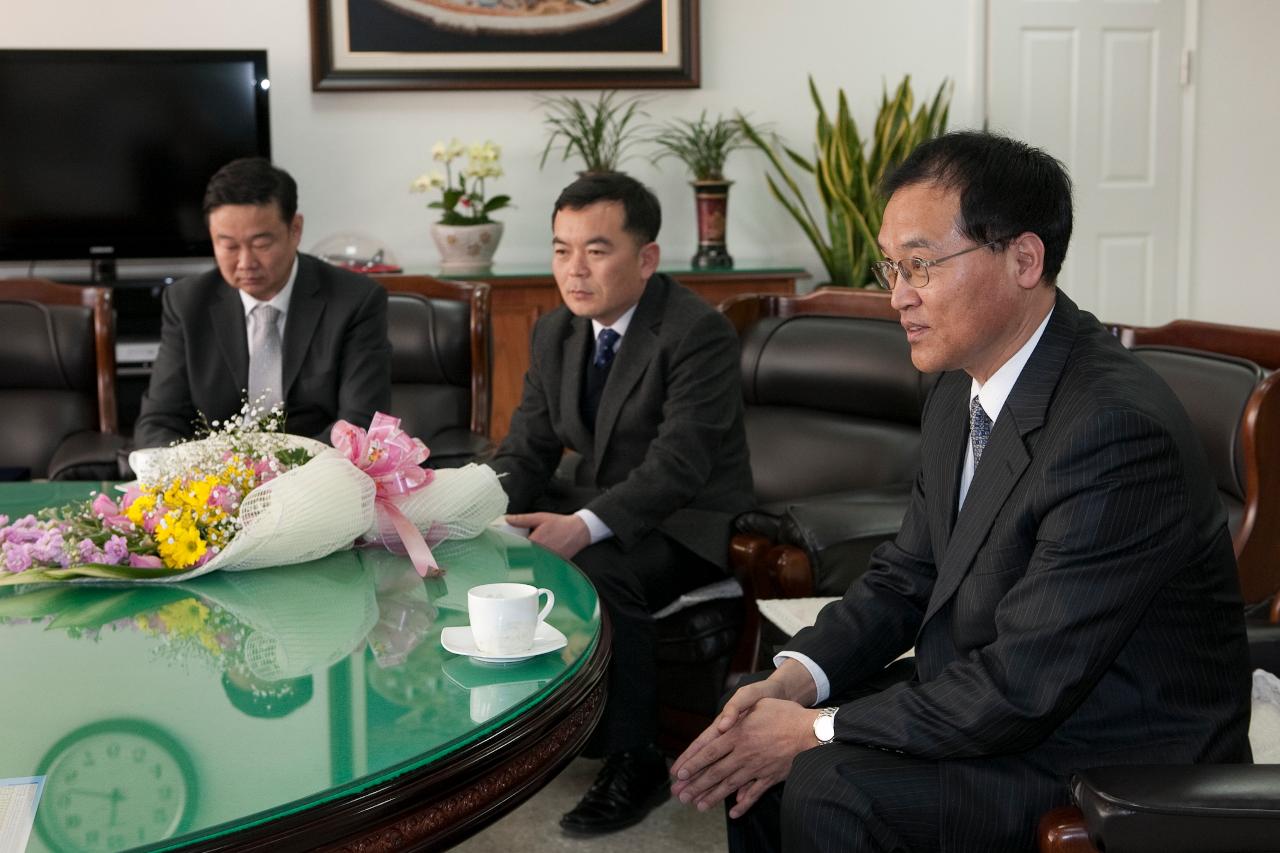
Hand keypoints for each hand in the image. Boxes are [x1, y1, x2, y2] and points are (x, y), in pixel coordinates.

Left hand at [505, 512, 589, 559]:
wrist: (578, 531)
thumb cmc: (561, 524)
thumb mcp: (539, 517)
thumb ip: (522, 519)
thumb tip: (509, 519)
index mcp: (535, 541)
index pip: (517, 549)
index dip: (510, 550)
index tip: (504, 549)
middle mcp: (541, 553)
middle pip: (522, 558)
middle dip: (516, 556)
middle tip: (511, 555)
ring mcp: (548, 559)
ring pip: (531, 564)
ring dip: (526, 561)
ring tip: (521, 559)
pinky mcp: (553, 563)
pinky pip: (541, 565)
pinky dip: (536, 563)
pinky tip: (534, 559)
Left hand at [670, 679, 816, 817]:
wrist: (811, 731)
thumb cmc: (785, 713)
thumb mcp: (757, 703)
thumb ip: (736, 712)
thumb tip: (722, 726)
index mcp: (738, 734)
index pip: (710, 752)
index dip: (694, 763)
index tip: (680, 774)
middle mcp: (744, 753)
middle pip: (715, 772)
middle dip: (696, 785)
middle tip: (681, 795)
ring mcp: (757, 768)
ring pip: (730, 785)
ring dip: (712, 796)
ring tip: (698, 805)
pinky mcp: (770, 777)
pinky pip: (754, 793)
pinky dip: (743, 804)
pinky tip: (734, 812)